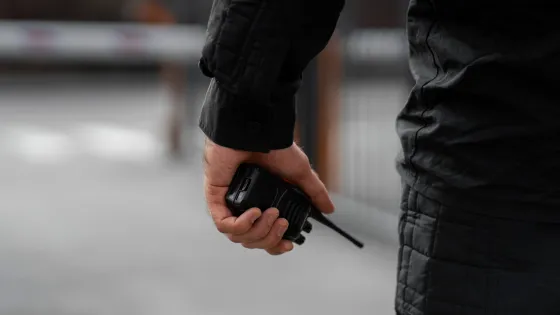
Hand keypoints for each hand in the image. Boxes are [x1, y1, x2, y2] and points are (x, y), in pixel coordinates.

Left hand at [203, 138, 333, 254]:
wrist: (256, 132)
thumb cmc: (274, 148)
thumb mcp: (299, 173)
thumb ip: (313, 192)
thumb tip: (329, 209)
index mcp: (262, 204)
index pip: (265, 237)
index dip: (276, 245)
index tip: (288, 243)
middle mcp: (243, 207)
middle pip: (253, 242)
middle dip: (270, 238)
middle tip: (281, 222)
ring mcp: (228, 204)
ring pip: (239, 237)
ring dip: (258, 231)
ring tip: (270, 213)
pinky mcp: (215, 198)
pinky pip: (224, 225)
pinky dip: (241, 224)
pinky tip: (254, 212)